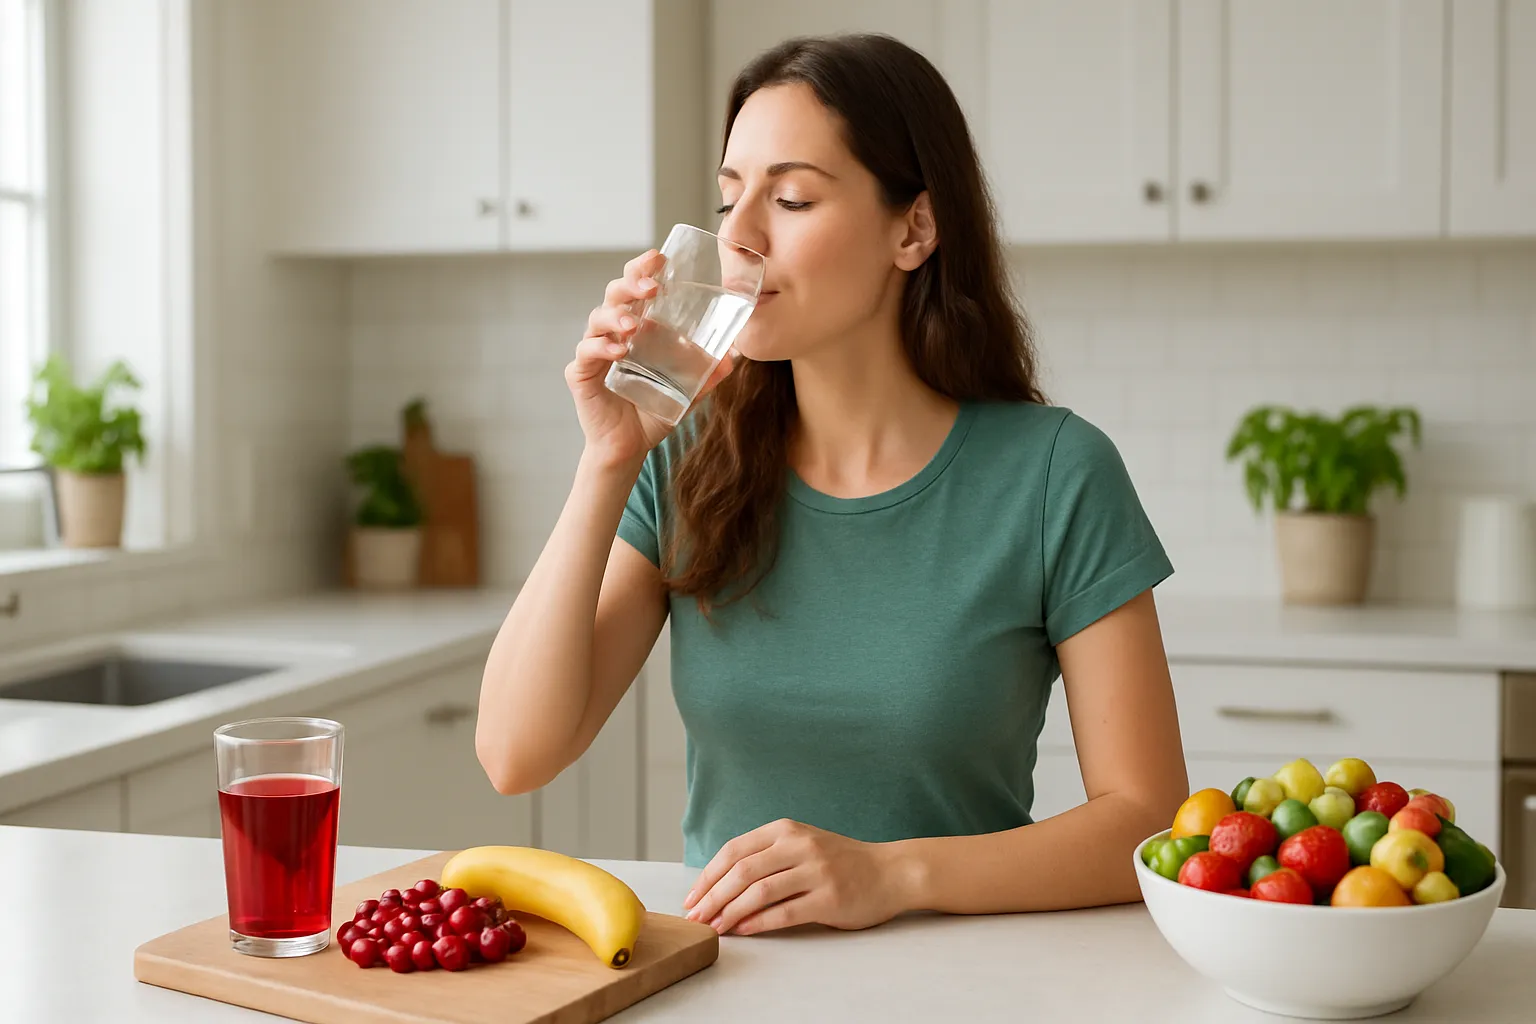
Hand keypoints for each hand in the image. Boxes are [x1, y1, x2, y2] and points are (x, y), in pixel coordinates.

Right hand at [567, 249, 735, 466]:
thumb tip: (733, 356)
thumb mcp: (686, 391)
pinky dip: (601, 347)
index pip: (635, 288)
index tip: (659, 257)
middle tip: (651, 287)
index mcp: (636, 327)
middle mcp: (612, 333)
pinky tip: (618, 351)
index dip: (643, 269)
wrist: (629, 448)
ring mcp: (594, 351)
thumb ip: (706, 375)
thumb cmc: (652, 412)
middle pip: (615, 294)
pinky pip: (586, 353)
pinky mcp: (581, 374)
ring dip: (616, 317)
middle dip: (631, 284)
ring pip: (597, 319)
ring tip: (634, 325)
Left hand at [681, 819, 909, 935]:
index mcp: (787, 829)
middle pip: (741, 871)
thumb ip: (768, 855)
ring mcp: (816, 871)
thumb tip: (720, 883)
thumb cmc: (840, 861)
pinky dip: (758, 924)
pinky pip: (784, 913)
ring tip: (715, 927)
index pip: (734, 850)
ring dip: (730, 912)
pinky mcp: (829, 898)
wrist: (890, 871)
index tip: (692, 896)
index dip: (708, 875)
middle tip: (695, 916)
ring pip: (759, 892)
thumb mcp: (802, 844)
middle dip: (712, 896)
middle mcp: (800, 845)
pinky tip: (743, 931)